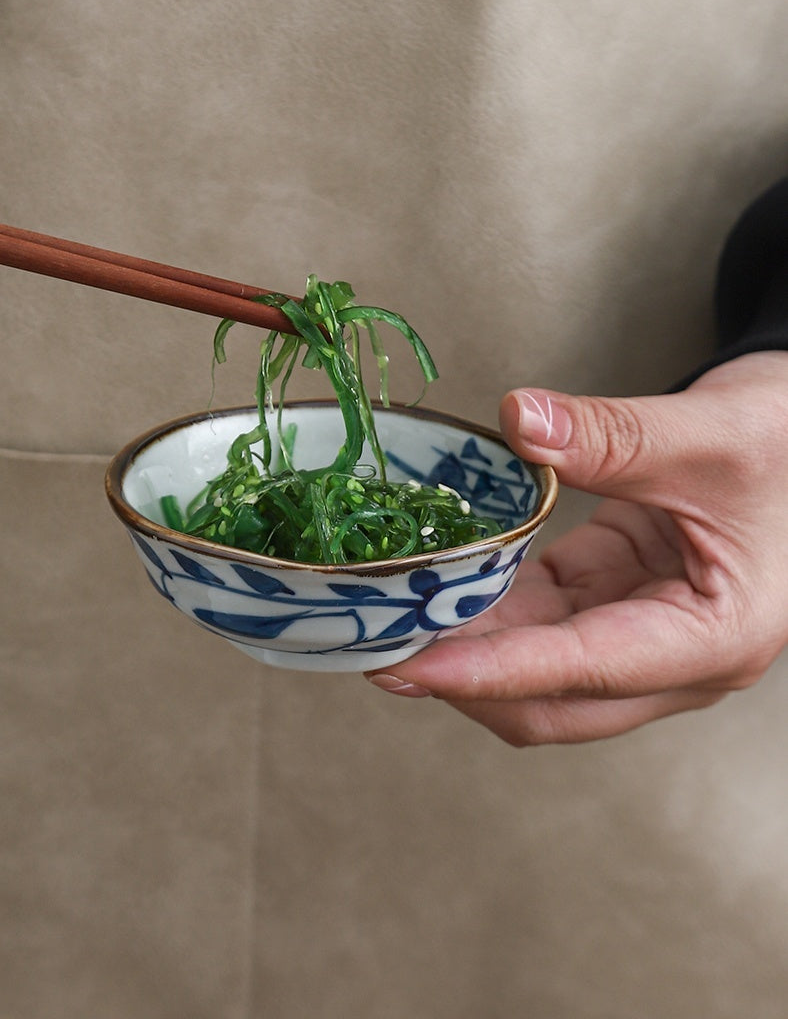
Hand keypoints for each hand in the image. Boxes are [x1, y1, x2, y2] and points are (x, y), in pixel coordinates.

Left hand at [366, 352, 787, 743]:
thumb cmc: (784, 445)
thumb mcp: (708, 437)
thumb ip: (613, 435)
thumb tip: (517, 421)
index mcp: (714, 639)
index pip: (581, 671)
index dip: (488, 671)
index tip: (407, 665)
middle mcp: (677, 660)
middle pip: (550, 701)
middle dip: (461, 676)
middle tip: (376, 638)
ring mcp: (643, 635)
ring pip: (535, 669)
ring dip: (466, 645)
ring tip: (389, 609)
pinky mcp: (616, 603)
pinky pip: (539, 622)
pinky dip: (487, 607)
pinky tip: (437, 579)